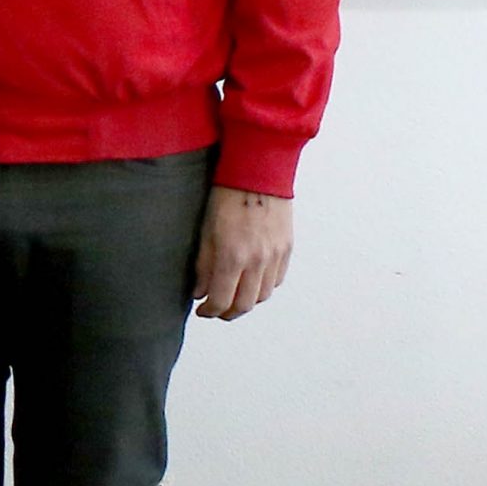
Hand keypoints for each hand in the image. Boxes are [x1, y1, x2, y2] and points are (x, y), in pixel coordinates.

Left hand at [194, 185, 292, 320]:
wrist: (258, 172)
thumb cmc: (226, 195)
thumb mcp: (205, 230)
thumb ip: (203, 265)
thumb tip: (199, 292)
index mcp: (233, 256)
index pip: (221, 300)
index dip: (209, 311)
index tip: (201, 310)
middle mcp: (257, 260)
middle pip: (244, 305)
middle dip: (227, 313)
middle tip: (216, 310)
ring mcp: (275, 255)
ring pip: (263, 295)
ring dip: (246, 301)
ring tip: (232, 296)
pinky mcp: (287, 248)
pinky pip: (276, 279)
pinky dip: (263, 287)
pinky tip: (251, 281)